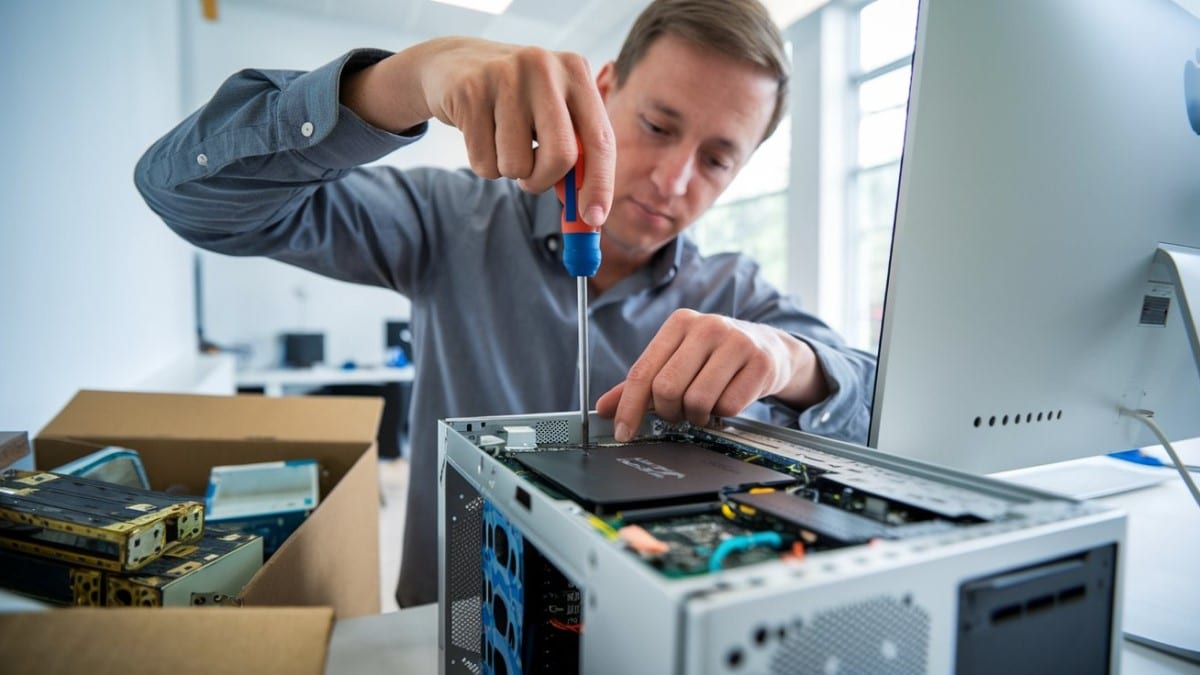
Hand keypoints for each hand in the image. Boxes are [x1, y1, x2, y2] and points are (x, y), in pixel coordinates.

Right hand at [342, 37, 613, 226]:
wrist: (454, 65)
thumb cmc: (515, 101)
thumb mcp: (550, 114)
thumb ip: (574, 155)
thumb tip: (588, 214)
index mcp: (576, 71)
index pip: (600, 140)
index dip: (600, 185)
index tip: (594, 219)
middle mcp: (545, 68)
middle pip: (562, 156)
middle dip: (545, 181)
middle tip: (531, 181)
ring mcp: (506, 76)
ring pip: (518, 164)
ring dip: (509, 171)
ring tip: (500, 142)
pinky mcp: (470, 92)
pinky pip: (483, 161)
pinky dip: (484, 163)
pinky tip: (479, 133)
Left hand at [595, 309, 829, 441]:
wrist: (771, 348)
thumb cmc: (716, 357)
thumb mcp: (677, 359)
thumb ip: (640, 384)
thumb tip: (604, 408)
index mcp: (680, 322)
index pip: (643, 371)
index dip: (629, 407)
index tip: (623, 432)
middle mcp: (708, 326)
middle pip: (667, 388)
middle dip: (668, 412)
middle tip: (676, 414)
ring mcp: (737, 343)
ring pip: (697, 400)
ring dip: (696, 416)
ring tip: (702, 408)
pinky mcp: (761, 364)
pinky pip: (728, 407)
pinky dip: (722, 414)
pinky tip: (725, 401)